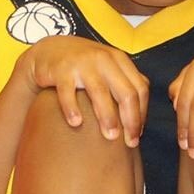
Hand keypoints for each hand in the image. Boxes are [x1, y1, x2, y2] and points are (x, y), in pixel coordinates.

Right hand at [21, 35, 147, 143]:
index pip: (140, 89)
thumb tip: (142, 113)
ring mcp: (82, 63)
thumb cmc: (84, 65)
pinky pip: (68, 92)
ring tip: (110, 136)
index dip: (142, 114)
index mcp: (119, 60)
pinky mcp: (61, 69)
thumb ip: (125, 83)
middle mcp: (103, 59)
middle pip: (125, 92)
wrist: (51, 51)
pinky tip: (76, 123)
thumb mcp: (108, 67)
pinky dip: (73, 108)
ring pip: (100, 92)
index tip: (137, 134)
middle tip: (128, 142)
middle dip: (130, 120)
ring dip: (107, 116)